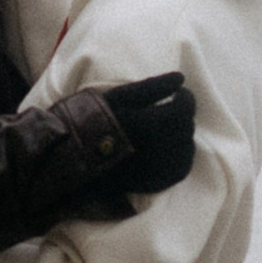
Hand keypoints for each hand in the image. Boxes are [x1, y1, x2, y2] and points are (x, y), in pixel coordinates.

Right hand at [99, 69, 196, 192]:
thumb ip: (153, 87)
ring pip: (187, 148)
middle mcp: (159, 149)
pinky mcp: (155, 183)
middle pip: (187, 127)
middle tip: (171, 109)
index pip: (185, 107)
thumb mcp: (120, 96)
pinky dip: (181, 156)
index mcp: (153, 124)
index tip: (179, 93)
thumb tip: (181, 78)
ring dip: (182, 135)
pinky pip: (181, 169)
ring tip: (168, 128)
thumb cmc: (95, 120)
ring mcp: (158, 169)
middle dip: (183, 115)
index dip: (186, 97)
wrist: (74, 156)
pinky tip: (169, 148)